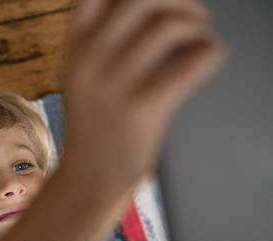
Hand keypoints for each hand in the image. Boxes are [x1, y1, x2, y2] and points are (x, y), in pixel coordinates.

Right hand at [58, 0, 226, 201]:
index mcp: (74, 49)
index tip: (154, 6)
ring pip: (170, 25)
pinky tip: (204, 59)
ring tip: (198, 39)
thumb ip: (101, 41)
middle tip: (191, 16)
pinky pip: (194, 60)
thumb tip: (155, 7)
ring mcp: (114, 85)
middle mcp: (89, 60)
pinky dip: (210, 50)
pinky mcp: (144, 109)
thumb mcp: (81, 77)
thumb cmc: (93, 125)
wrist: (87, 178)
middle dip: (177, 0)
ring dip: (197, 25)